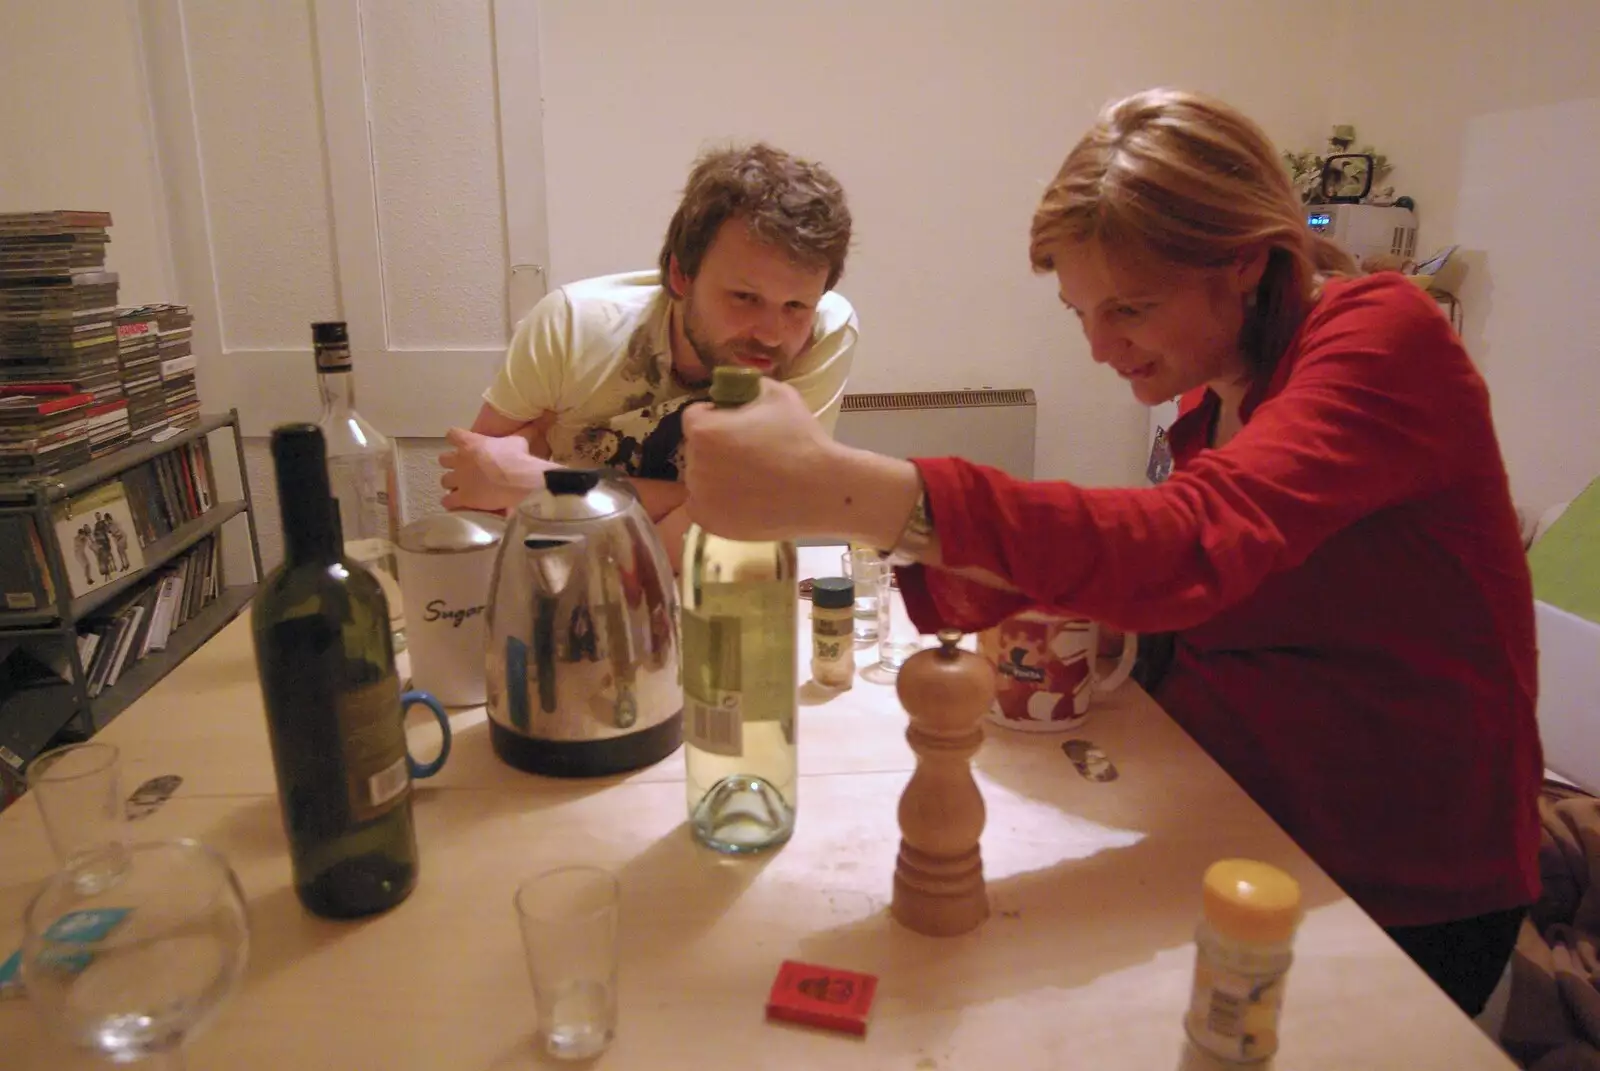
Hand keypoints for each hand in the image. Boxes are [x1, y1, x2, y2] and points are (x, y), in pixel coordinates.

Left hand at [438, 427, 555, 510]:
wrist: (522, 480)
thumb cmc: (519, 458)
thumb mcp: (520, 441)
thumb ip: (521, 433)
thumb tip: (534, 425)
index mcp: (470, 443)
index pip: (452, 434)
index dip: (457, 439)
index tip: (465, 445)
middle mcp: (460, 460)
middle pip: (443, 459)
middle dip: (452, 465)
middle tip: (464, 470)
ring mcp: (460, 479)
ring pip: (444, 481)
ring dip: (453, 484)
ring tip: (464, 488)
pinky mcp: (463, 497)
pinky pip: (447, 501)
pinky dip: (452, 503)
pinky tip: (460, 504)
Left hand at [682, 378, 835, 539]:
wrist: (822, 491)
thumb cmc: (801, 440)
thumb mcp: (779, 395)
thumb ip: (752, 386)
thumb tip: (744, 386)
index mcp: (703, 430)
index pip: (694, 417)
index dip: (715, 416)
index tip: (737, 424)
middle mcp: (694, 464)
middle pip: (696, 449)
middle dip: (716, 446)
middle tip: (749, 452)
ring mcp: (700, 497)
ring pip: (700, 478)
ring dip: (716, 474)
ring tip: (752, 478)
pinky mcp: (710, 523)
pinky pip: (703, 506)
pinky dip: (717, 502)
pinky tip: (744, 497)